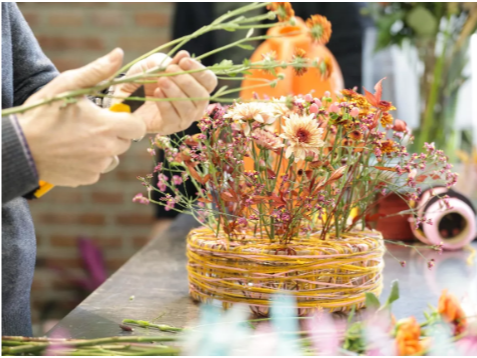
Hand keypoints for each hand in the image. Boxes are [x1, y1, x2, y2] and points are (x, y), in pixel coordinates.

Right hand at [18, 48, 145, 186]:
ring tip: (81, 139)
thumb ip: (97, 71)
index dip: (129, 121)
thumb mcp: (67, 85)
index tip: (115, 117)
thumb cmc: (41, 113)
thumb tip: (119, 54)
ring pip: (114, 157)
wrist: (18, 148)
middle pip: (126, 142)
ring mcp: (97, 166)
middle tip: (91, 126)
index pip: (138, 127)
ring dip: (104, 149)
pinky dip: (91, 163)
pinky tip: (73, 153)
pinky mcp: (87, 178)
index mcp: (107, 126)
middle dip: (115, 134)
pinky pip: (99, 170)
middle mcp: (106, 149)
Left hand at [113, 50, 217, 133]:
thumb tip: (185, 54)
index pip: (209, 81)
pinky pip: (174, 119)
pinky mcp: (169, 128)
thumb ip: (169, 61)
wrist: (121, 95)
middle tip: (169, 71)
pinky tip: (157, 94)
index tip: (183, 61)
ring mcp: (183, 118)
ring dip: (176, 93)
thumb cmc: (142, 79)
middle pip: (204, 96)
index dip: (200, 71)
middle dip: (187, 82)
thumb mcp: (153, 64)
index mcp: (196, 87)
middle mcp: (194, 105)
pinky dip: (167, 105)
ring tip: (161, 81)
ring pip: (190, 109)